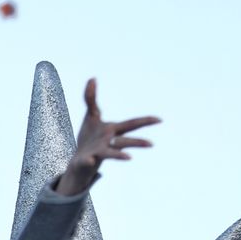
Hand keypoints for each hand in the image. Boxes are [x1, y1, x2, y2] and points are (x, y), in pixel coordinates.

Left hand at [58, 78, 158, 194]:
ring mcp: (98, 152)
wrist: (80, 161)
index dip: (145, 121)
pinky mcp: (85, 160)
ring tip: (130, 158)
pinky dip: (88, 161)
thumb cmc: (89, 137)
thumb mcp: (91, 115)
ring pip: (110, 154)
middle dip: (138, 142)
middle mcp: (109, 142)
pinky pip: (86, 161)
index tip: (160, 120)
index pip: (131, 124)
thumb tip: (92, 78)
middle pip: (125, 141)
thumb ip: (90, 97)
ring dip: (118, 155)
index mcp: (113, 130)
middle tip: (151, 144)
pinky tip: (89, 160)